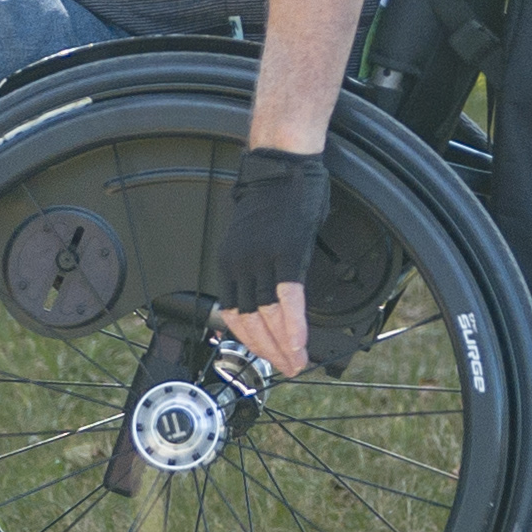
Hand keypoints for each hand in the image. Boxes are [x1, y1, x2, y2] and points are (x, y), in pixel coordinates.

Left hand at [214, 145, 328, 376]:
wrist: (282, 162)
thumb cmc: (276, 195)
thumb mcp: (257, 236)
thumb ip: (261, 265)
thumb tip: (274, 294)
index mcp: (230, 262)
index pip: (235, 314)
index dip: (251, 341)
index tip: (267, 355)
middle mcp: (240, 264)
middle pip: (251, 321)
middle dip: (269, 351)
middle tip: (287, 369)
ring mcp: (262, 259)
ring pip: (269, 315)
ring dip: (284, 345)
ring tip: (298, 364)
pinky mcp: (286, 253)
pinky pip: (288, 298)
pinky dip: (294, 325)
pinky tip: (301, 343)